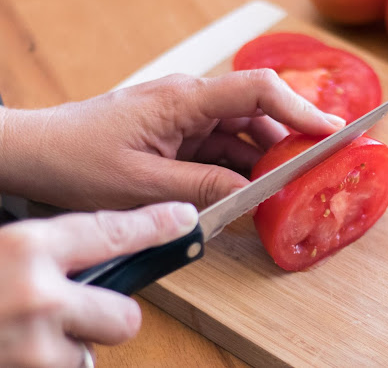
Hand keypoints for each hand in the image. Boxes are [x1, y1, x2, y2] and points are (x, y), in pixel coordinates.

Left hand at [0, 70, 344, 209]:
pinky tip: (243, 192)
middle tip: (309, 177)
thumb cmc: (79, 159)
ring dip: (260, 163)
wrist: (38, 152)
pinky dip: (236, 170)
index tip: (333, 131)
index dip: (300, 109)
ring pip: (242, 135)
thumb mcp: (144, 184)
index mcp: (185, 99)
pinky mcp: (180, 133)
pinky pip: (221, 148)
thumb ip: (204, 187)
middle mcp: (192, 100)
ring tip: (274, 194)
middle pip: (257, 115)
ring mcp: (187, 116)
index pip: (257, 91)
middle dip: (285, 146)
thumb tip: (254, 193)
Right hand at [0, 201, 198, 366]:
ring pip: (92, 353)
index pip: (113, 232)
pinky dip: (50, 363)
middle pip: (126, 315)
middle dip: (111, 316)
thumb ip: (49, 252)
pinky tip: (19, 348)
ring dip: (72, 346)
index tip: (184, 219)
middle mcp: (40, 296)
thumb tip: (98, 254)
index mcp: (29, 248)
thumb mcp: (4, 249)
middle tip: (75, 309)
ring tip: (30, 331)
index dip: (155, 226)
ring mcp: (34, 345)